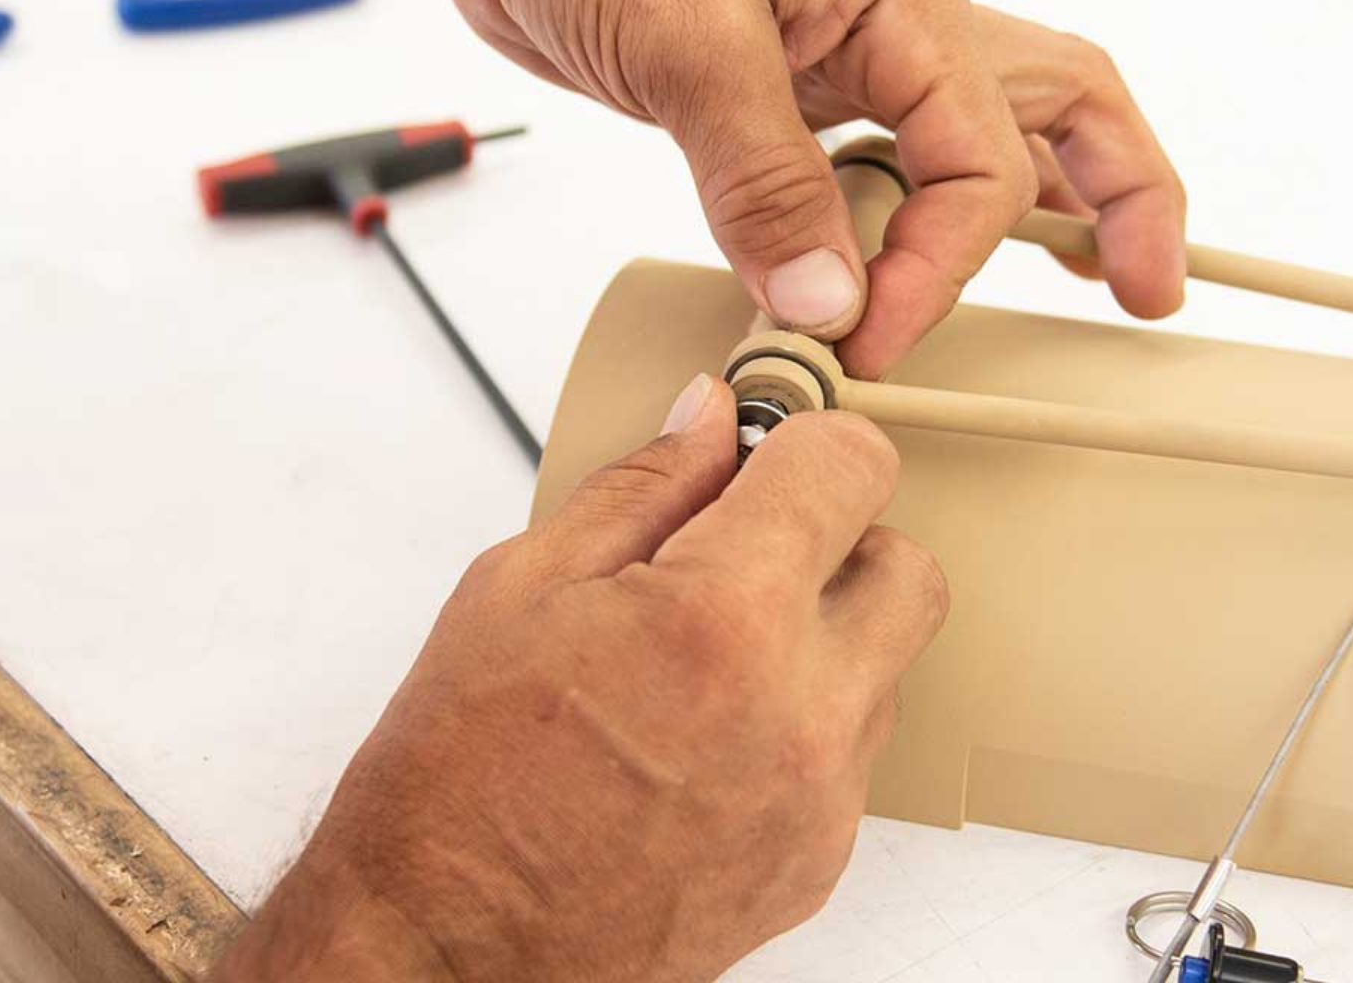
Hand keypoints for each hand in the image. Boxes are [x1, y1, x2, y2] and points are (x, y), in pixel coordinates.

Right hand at [214, 378, 944, 982]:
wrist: (446, 946)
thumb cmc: (459, 783)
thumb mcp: (518, 587)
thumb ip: (641, 488)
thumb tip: (709, 422)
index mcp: (723, 620)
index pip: (852, 468)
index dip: (804, 441)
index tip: (766, 452)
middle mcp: (800, 711)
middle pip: (906, 570)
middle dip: (840, 541)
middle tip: (747, 553)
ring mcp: (819, 798)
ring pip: (883, 669)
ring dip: (819, 640)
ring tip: (698, 664)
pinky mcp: (818, 862)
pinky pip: (849, 757)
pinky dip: (799, 727)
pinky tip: (702, 736)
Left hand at [414, 0, 1186, 373]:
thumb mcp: (686, 42)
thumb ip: (764, 182)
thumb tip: (824, 299)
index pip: (982, 162)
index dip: (940, 267)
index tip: (870, 335)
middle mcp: (897, 22)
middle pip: (1060, 109)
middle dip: (1122, 196)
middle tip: (1151, 292)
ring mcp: (843, 53)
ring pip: (983, 133)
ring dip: (1039, 207)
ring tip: (1087, 279)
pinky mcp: (780, 86)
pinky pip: (883, 159)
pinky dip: (915, 218)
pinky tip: (912, 265)